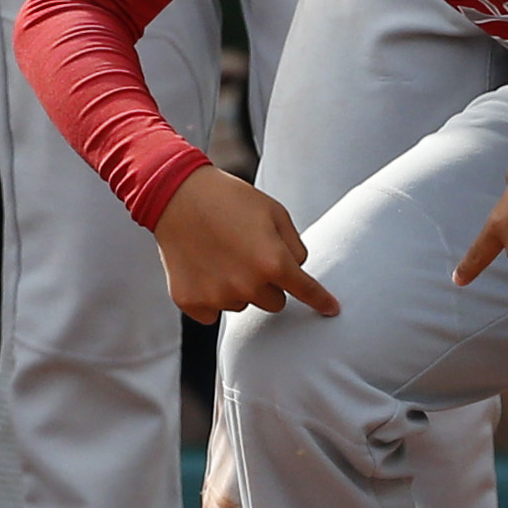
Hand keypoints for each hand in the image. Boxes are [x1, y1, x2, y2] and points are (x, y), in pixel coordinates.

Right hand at [147, 166, 336, 320]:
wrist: (176, 195)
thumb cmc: (229, 199)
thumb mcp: (274, 212)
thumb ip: (294, 246)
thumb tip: (297, 272)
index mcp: (273, 262)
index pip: (305, 291)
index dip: (321, 301)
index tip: (331, 310)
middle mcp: (248, 286)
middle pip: (274, 303)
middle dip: (268, 283)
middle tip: (248, 254)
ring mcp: (218, 296)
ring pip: (242, 304)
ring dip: (237, 287)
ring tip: (220, 254)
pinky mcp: (191, 302)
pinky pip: (212, 313)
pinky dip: (210, 296)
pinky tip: (202, 268)